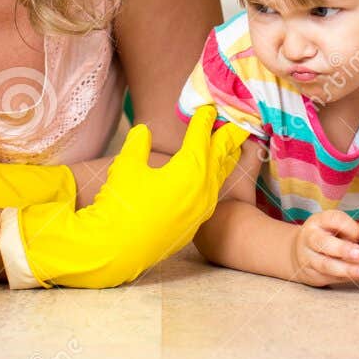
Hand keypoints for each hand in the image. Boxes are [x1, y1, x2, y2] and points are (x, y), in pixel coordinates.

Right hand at [14, 106, 247, 288]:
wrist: (121, 249)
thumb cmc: (122, 204)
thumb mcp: (127, 167)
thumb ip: (137, 145)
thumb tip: (144, 131)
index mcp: (188, 169)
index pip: (199, 138)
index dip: (203, 122)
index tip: (207, 109)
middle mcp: (202, 187)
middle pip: (218, 156)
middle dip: (226, 138)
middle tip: (237, 124)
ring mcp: (202, 207)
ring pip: (219, 177)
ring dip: (225, 160)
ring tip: (232, 148)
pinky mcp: (195, 222)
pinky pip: (212, 194)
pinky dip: (216, 180)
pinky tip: (214, 180)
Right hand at [290, 210, 358, 286]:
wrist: (300, 252)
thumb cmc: (328, 236)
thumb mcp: (336, 226)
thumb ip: (352, 232)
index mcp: (319, 221)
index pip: (334, 219)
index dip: (349, 227)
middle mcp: (310, 237)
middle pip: (324, 243)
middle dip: (343, 249)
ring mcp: (308, 257)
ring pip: (327, 265)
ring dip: (348, 269)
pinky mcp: (311, 274)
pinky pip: (330, 277)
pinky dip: (348, 278)